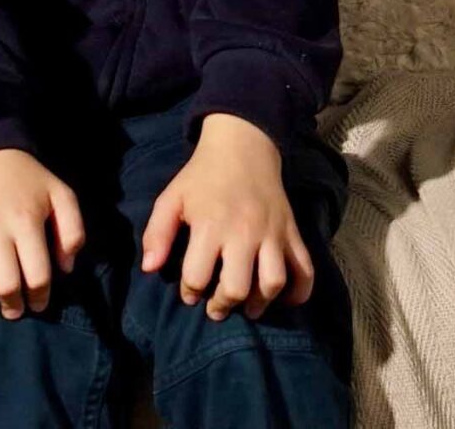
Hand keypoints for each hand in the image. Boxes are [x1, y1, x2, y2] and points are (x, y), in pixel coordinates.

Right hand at [0, 149, 86, 319]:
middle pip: (5, 285)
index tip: (39, 303)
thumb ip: (73, 232)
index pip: (37, 276)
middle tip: (16, 310)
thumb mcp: (61, 196)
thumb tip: (65, 269)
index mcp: (25, 221)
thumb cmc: (28, 181)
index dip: (41, 298)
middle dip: (13, 307)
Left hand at [141, 113, 315, 320]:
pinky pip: (305, 269)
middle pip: (237, 287)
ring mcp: (273, 233)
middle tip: (216, 307)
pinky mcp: (293, 232)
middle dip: (222, 305)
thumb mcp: (171, 199)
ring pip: (273, 283)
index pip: (198, 277)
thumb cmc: (202, 176)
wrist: (243, 146)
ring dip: (260, 303)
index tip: (190, 292)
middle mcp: (244, 233)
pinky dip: (300, 291)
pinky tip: (285, 299)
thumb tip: (149, 268)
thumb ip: (157, 233)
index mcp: (211, 226)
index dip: (190, 292)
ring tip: (248, 307)